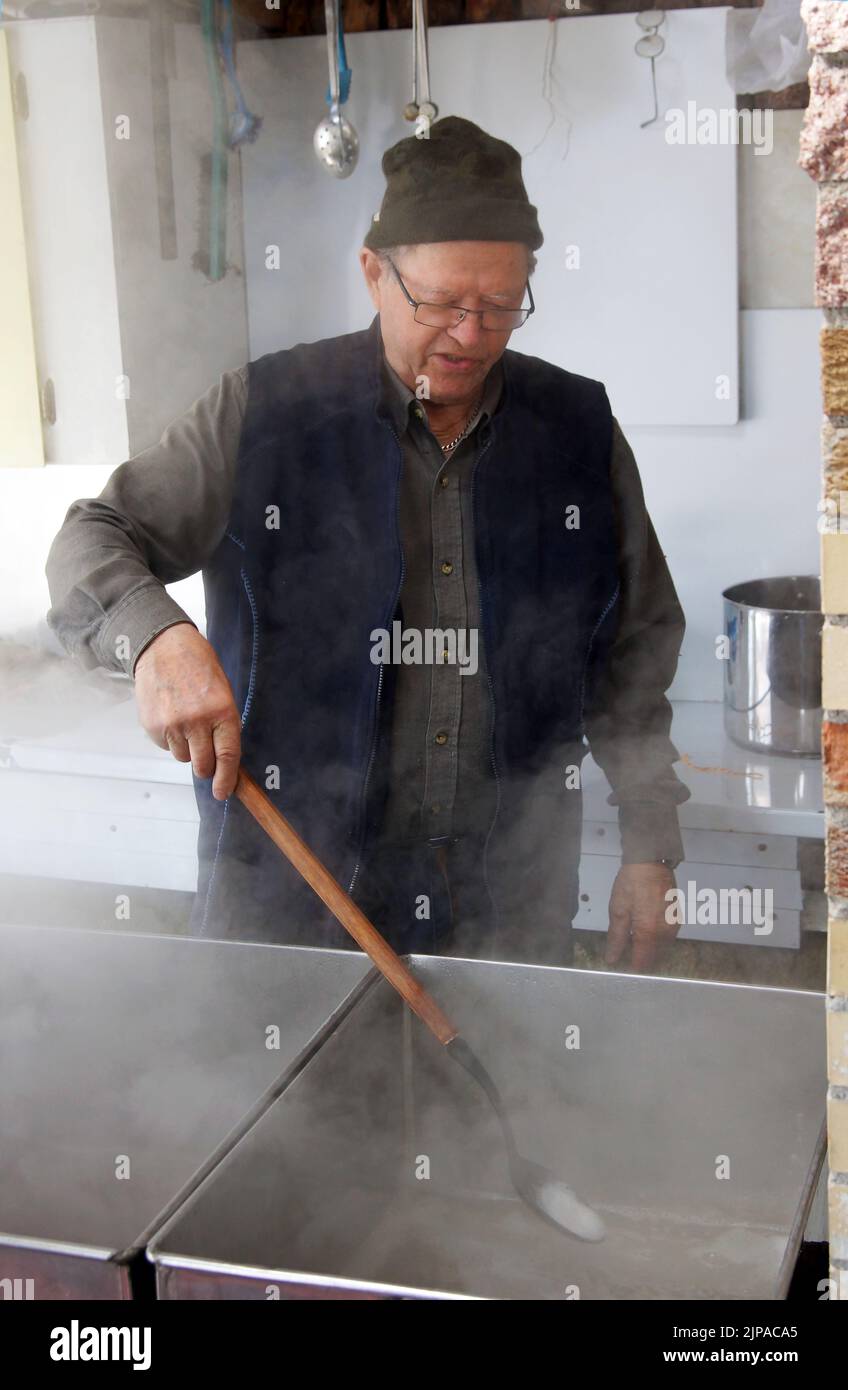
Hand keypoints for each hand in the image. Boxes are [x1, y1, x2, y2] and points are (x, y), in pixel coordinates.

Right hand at [134, 623, 240, 800]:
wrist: (164, 647)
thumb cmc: (198, 668)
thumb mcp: (223, 692)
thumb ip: (225, 725)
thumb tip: (225, 760)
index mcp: (222, 711)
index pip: (228, 755)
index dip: (226, 779)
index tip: (223, 792)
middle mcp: (198, 721)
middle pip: (203, 765)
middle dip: (206, 767)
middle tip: (205, 756)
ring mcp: (173, 724)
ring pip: (183, 757)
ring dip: (187, 747)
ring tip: (185, 720)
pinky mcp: (153, 726)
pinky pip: (165, 746)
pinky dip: (170, 738)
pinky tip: (171, 715)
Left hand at [604, 862, 678, 972]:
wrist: (651, 862)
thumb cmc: (631, 884)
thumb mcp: (618, 910)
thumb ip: (616, 938)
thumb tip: (612, 960)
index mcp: (647, 932)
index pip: (642, 961)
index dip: (634, 969)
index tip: (626, 971)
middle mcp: (664, 932)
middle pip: (655, 958)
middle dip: (644, 962)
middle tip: (630, 960)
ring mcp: (673, 925)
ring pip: (663, 949)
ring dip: (652, 953)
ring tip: (638, 949)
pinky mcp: (677, 917)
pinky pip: (669, 938)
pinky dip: (659, 942)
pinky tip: (649, 936)